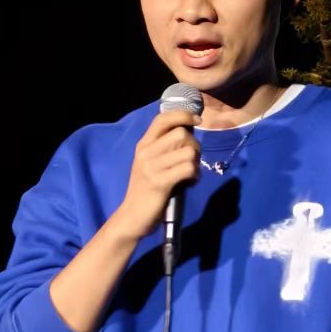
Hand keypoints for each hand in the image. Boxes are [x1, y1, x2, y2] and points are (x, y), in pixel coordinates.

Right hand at [113, 109, 200, 241]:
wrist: (133, 217)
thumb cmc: (146, 190)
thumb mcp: (150, 163)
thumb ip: (165, 147)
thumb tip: (189, 131)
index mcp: (143, 145)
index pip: (163, 119)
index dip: (183, 115)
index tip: (198, 120)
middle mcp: (146, 152)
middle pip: (182, 134)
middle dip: (195, 147)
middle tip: (192, 161)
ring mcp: (151, 167)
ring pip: (189, 152)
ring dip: (196, 164)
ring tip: (190, 174)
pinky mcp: (160, 182)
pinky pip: (189, 169)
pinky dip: (195, 176)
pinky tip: (190, 182)